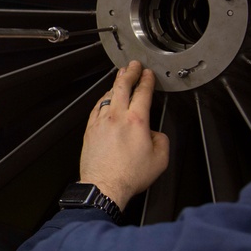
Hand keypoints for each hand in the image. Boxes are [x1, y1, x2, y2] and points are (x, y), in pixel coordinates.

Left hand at [80, 61, 168, 208]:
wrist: (104, 185)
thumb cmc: (128, 175)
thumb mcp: (160, 159)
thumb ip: (161, 140)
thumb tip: (154, 134)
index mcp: (136, 121)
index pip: (143, 92)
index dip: (147, 80)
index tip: (148, 74)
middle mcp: (116, 117)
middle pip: (122, 86)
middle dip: (129, 72)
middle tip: (132, 65)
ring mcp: (101, 121)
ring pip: (108, 95)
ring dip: (115, 84)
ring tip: (120, 78)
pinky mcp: (90, 129)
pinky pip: (97, 107)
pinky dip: (103, 99)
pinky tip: (105, 98)